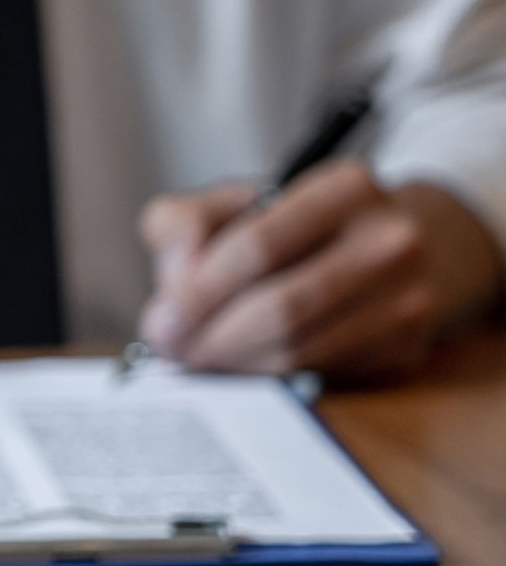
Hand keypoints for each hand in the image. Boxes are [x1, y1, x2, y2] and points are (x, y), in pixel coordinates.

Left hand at [138, 161, 503, 377]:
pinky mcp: (403, 347)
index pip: (256, 246)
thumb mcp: (236, 203)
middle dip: (210, 338)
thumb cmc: (298, 228)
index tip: (160, 322)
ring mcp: (405, 297)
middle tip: (170, 351)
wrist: (400, 247)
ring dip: (233, 364)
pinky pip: (316, 373)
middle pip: (279, 307)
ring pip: (297, 350)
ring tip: (196, 359)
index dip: (198, 292)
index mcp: (346, 188)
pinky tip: (238, 367)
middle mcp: (388, 241)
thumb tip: (176, 276)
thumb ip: (184, 222)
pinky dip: (265, 377)